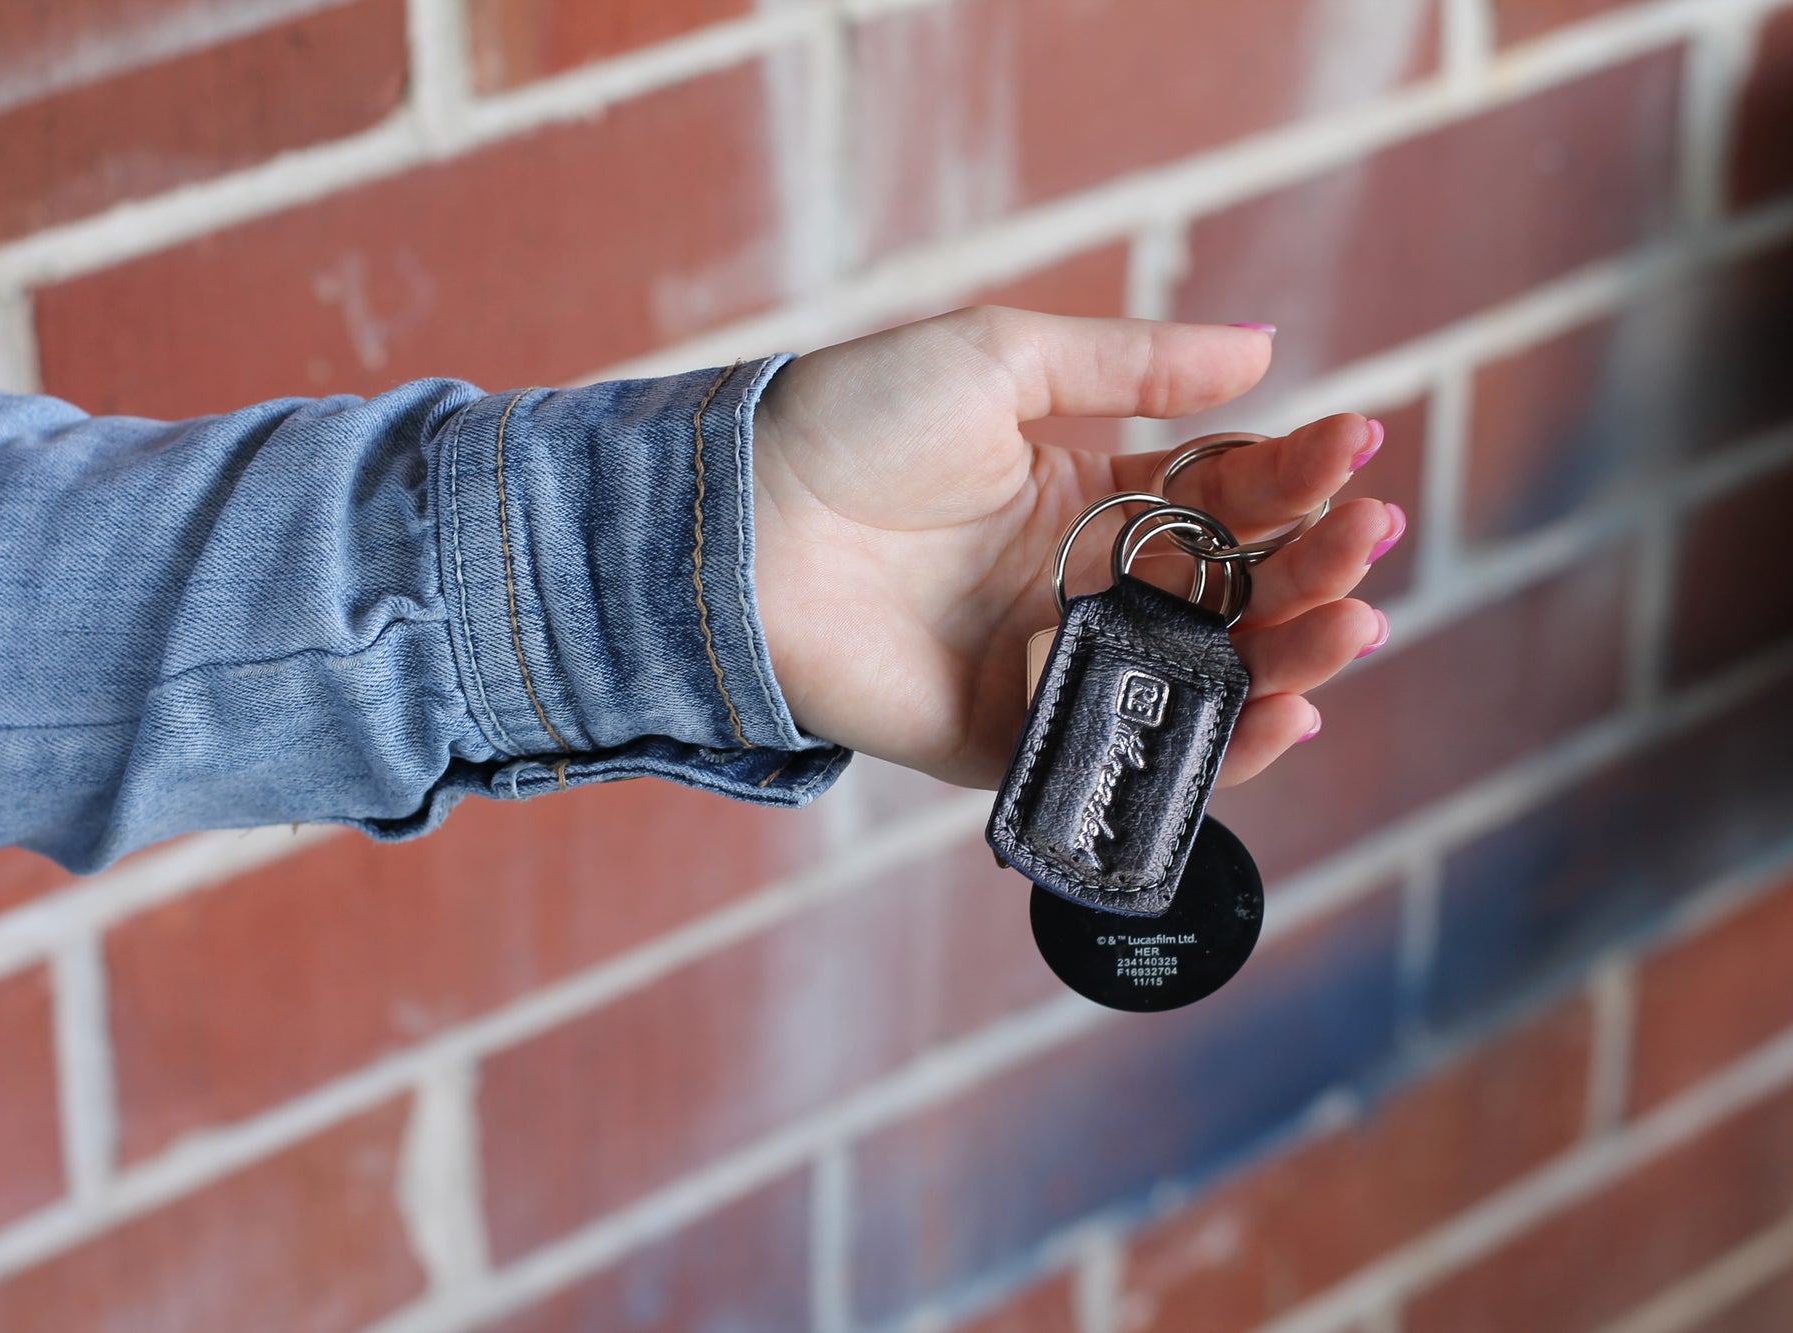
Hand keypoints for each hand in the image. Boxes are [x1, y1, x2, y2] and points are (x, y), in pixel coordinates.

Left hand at [750, 307, 1399, 788]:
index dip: (1292, 475)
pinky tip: (1284, 712)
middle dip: (1310, 566)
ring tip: (1356, 622)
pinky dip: (1214, 746)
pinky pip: (1126, 750)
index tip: (1357, 446)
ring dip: (1291, 655)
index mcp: (1082, 497)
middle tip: (1370, 541)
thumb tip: (1263, 351)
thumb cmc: (854, 425)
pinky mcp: (1011, 739)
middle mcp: (1078, 585)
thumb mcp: (1001, 362)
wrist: (743, 520)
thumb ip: (1133, 366)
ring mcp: (1051, 665)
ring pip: (1201, 675)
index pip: (1220, 495)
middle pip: (1230, 591)